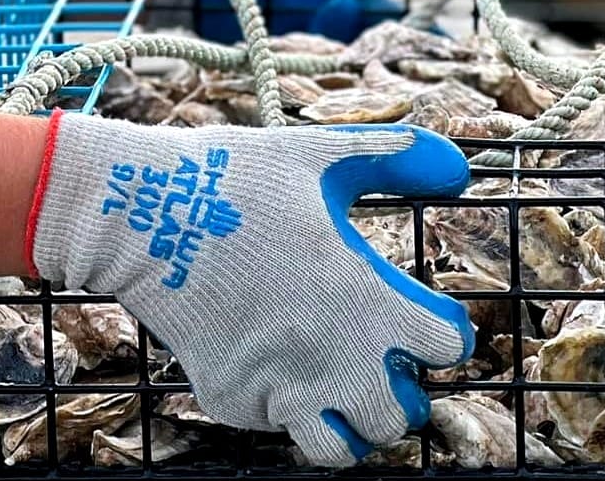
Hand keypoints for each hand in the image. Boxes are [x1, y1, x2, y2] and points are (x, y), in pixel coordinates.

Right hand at [27, 112, 473, 465]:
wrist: (143, 211)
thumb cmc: (236, 177)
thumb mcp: (321, 156)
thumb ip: (395, 159)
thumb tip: (461, 165)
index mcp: (365, 297)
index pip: (450, 348)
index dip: (442, 329)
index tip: (421, 312)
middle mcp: (331, 355)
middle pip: (403, 417)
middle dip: (399, 389)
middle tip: (377, 354)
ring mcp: (279, 386)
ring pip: (344, 448)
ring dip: (349, 419)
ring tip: (336, 379)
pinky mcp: (232, 401)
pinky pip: (276, 427)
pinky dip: (282, 406)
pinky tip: (270, 359)